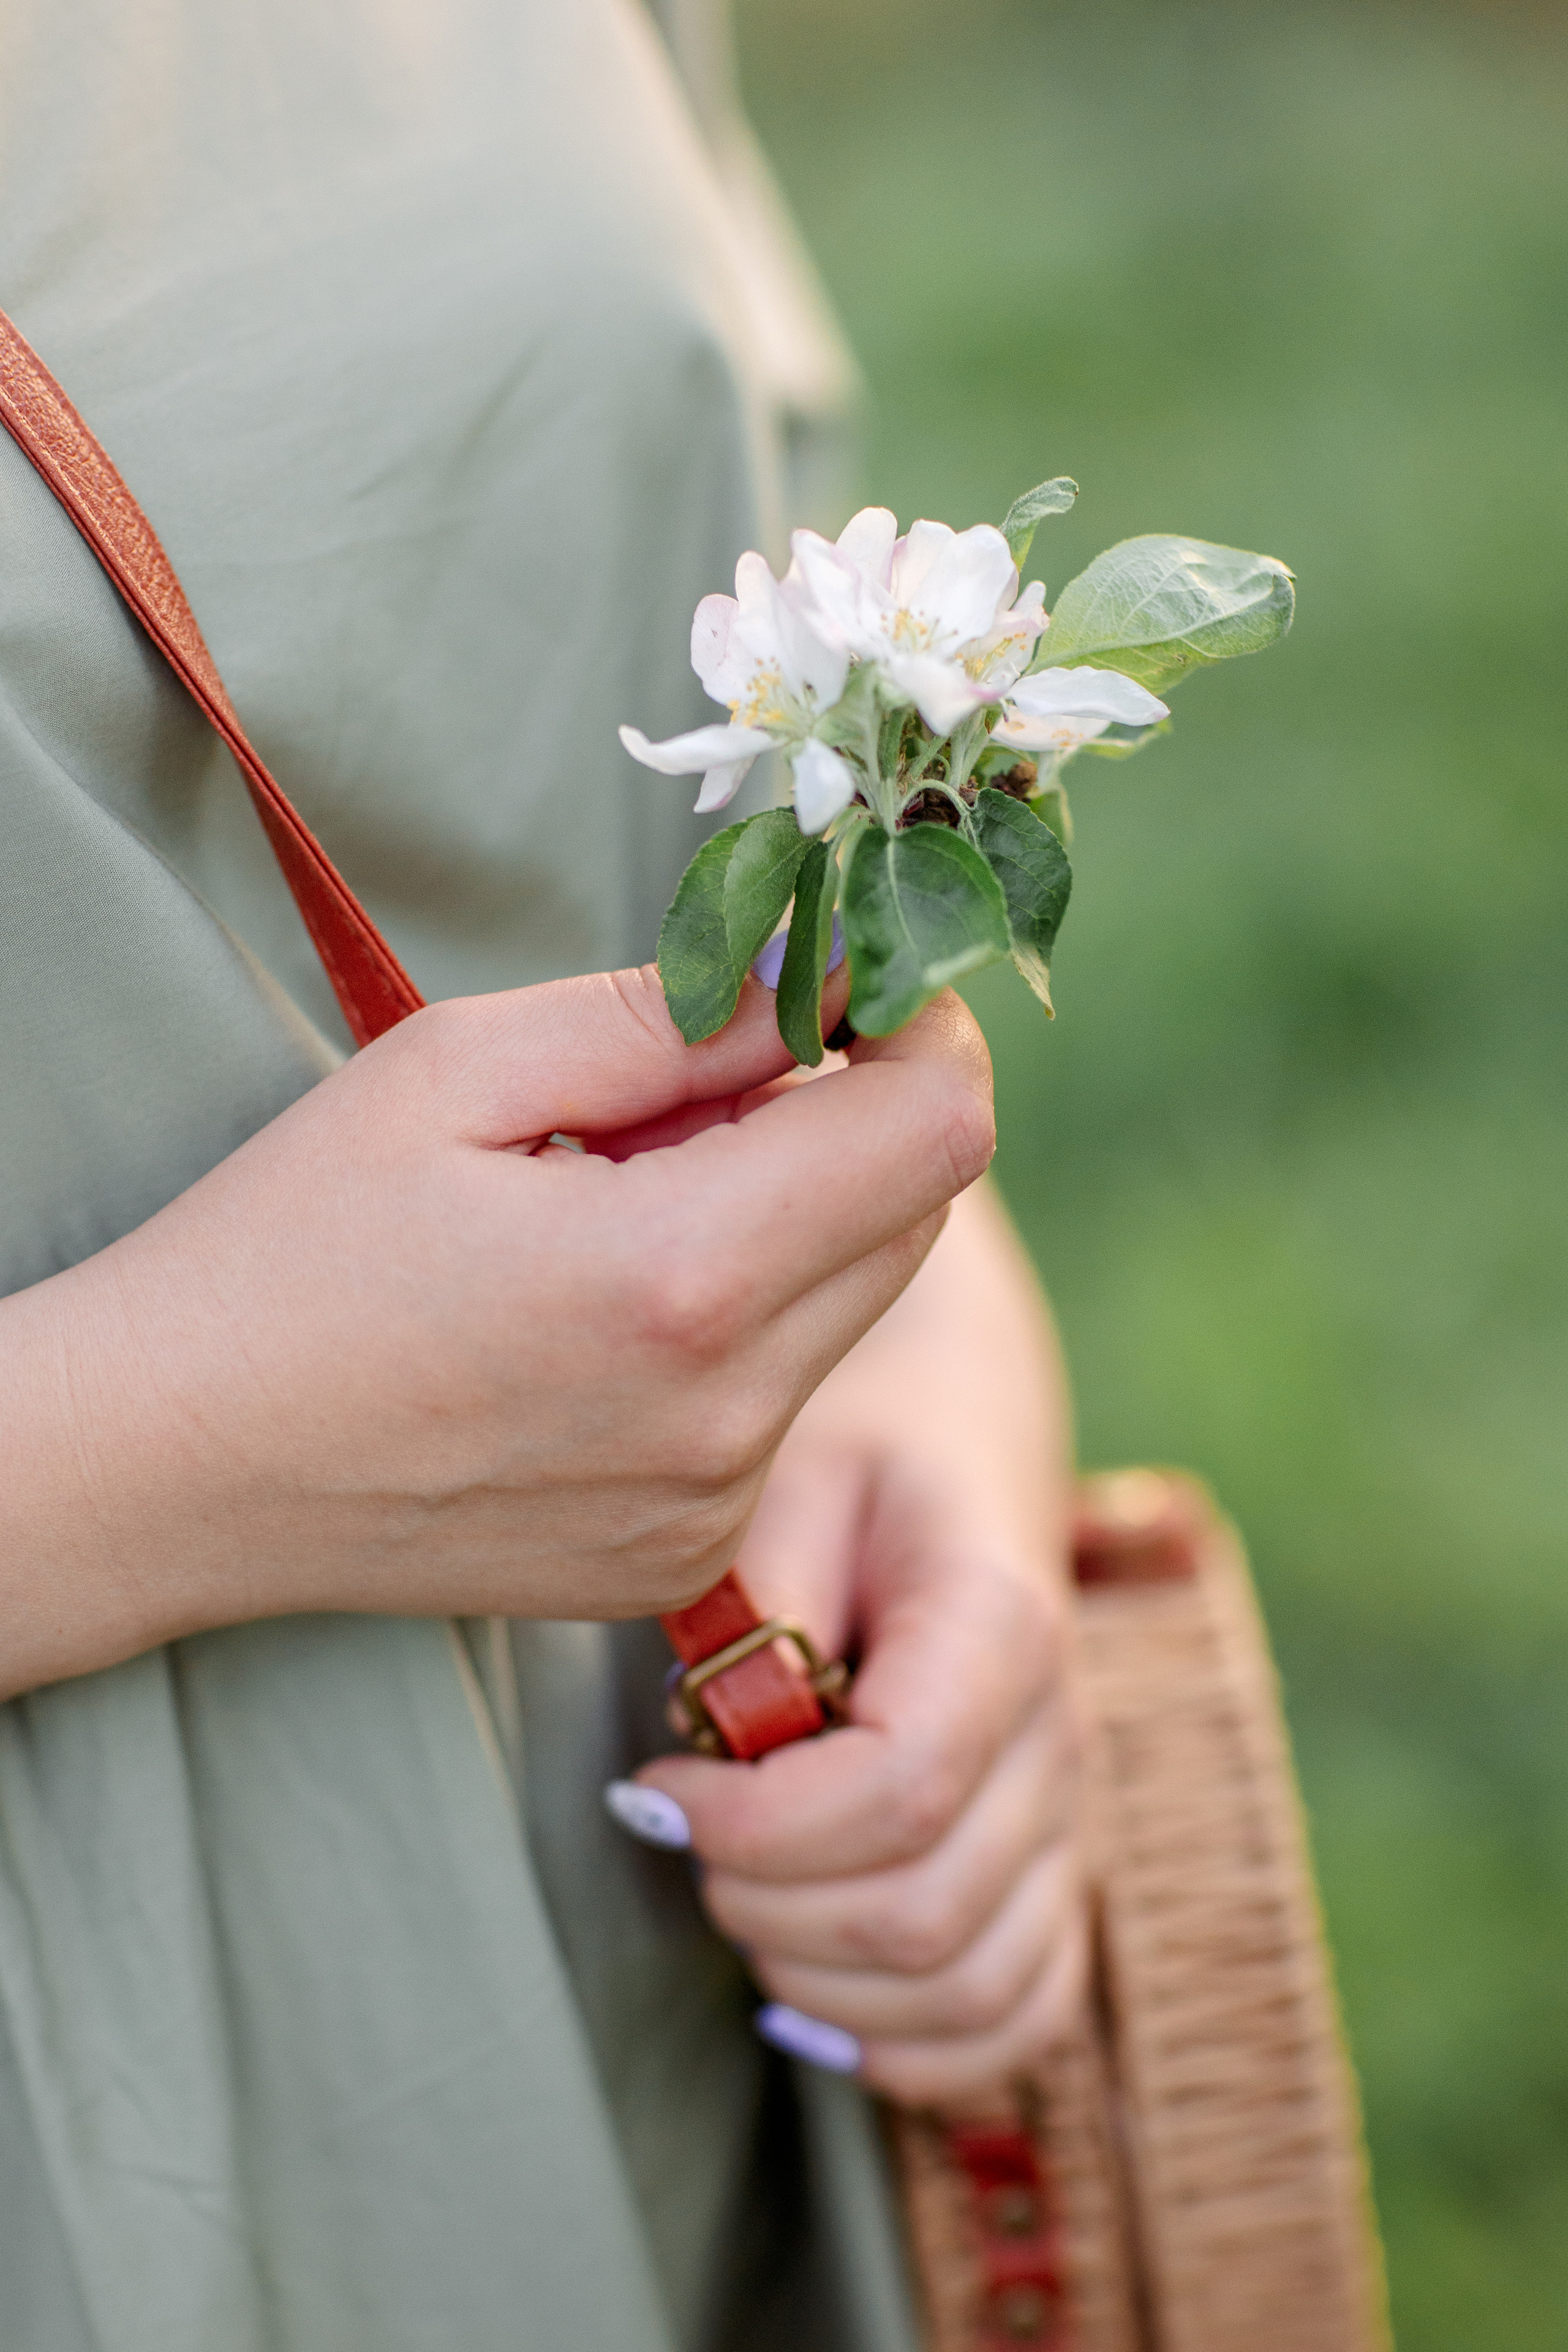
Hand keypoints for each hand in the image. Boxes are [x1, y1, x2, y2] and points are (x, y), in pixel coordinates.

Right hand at [0, 970, 992, 1695]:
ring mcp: (709, 1507)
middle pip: (914, 1223)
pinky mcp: (680, 1559)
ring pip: (848, 1315)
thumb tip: (823, 985)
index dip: (925, 1035)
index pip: (938, 1134)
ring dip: (791, 1231)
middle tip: (706, 1087)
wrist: (177, 1463)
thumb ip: (675, 1016)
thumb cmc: (293, 1243)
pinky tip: (600, 1320)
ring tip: (626, 1208)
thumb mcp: (461, 1067)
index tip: (857, 993)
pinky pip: (777, 1406)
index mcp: (681, 1276)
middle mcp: (727, 1415)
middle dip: (851, 1125)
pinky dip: (737, 1335)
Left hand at [632, 1182, 1085, 2102]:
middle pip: (924, 1915)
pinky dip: (912, 2040)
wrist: (958, 1427)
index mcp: (999, 1627)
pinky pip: (1019, 2012)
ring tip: (743, 1890)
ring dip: (820, 1981)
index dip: (755, 1824)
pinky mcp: (1055, 1866)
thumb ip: (757, 1606)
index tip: (653, 1781)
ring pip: (972, 1990)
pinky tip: (811, 1991)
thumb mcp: (784, 1475)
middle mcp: (1061, 1736)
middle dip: (762, 1903)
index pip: (901, 1791)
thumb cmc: (856, 1447)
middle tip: (683, 1825)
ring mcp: (1071, 1814)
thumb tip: (720, 1748)